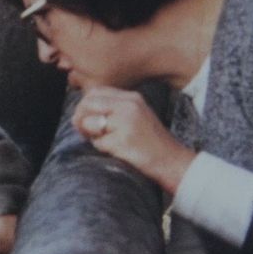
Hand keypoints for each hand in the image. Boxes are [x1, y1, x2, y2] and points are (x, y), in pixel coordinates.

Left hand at [73, 86, 195, 194]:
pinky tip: (117, 151)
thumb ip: (113, 109)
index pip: (95, 92)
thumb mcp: (135, 116)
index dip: (85, 106)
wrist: (172, 161)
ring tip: (106, 141)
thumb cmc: (151, 142)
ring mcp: (126, 122)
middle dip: (80, 118)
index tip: (88, 119)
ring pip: (89, 122)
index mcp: (132, 98)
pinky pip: (98, 143)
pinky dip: (102, 149)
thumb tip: (80, 112)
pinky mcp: (122, 141)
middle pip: (87, 104)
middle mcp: (129, 105)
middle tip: (87, 132)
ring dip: (91, 135)